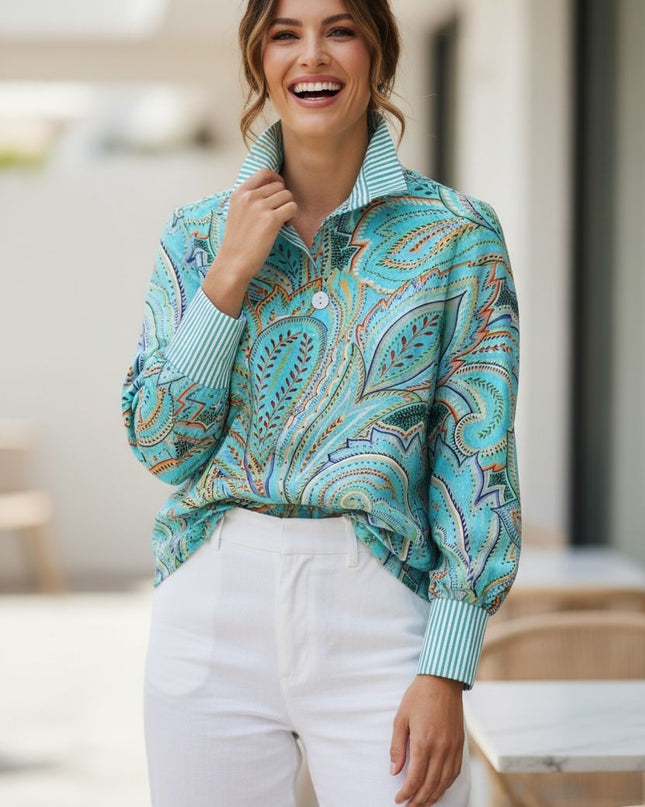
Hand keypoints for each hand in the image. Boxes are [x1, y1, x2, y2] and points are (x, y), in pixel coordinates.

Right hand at [214, 167, 298, 279]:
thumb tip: (271, 189)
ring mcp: (260, 207)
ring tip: (280, 222)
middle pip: (279, 186)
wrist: (233, 263)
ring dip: (288, 208)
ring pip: (288, 196)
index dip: (276, 180)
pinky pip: (293, 208)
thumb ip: (249, 199)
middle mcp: (249, 197)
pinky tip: (284, 226)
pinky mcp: (271, 220)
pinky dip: (292, 217)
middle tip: (278, 214)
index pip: (264, 172)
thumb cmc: (237, 241)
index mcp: (239, 193)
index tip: (278, 192)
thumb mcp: (236, 212)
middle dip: (282, 199)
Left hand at [390, 674, 464, 805]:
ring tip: (422, 803)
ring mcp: (453, 747)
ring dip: (433, 796)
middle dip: (418, 800)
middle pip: (430, 785)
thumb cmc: (418, 696)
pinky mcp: (460, 744)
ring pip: (444, 782)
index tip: (399, 799)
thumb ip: (397, 747)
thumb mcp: (401, 718)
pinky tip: (438, 788)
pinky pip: (455, 772)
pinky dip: (446, 785)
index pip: (415, 778)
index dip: (406, 793)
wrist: (442, 681)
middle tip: (409, 806)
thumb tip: (394, 770)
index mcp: (423, 742)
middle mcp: (441, 748)